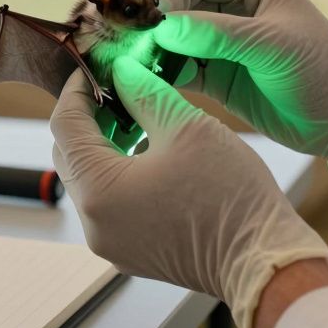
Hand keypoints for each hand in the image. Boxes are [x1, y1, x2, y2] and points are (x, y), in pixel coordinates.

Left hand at [50, 58, 327, 327]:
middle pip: (69, 155)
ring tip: (136, 118)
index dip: (77, 89)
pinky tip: (148, 153)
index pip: (64, 125)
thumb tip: (120, 70)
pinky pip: (108, 204)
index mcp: (99, 190)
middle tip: (116, 88)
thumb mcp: (187, 126)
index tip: (95, 67)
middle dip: (88, 117)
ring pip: (88, 180)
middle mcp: (94, 223)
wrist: (263, 260)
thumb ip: (143, 92)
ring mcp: (110, 242)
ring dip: (103, 146)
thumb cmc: (230, 194)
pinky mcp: (128, 252)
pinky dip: (117, 174)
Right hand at [155, 0, 327, 187]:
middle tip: (134, 43)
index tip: (158, 20)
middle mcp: (235, 10)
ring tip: (137, 64)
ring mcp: (224, 45)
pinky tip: (149, 82)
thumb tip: (164, 26)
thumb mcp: (272, 46)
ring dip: (155, 50)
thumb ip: (218, 34)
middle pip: (180, 5)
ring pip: (175, 39)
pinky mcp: (217, 77)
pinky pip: (180, 69)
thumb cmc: (323, 72)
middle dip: (157, 23)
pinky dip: (163, 74)